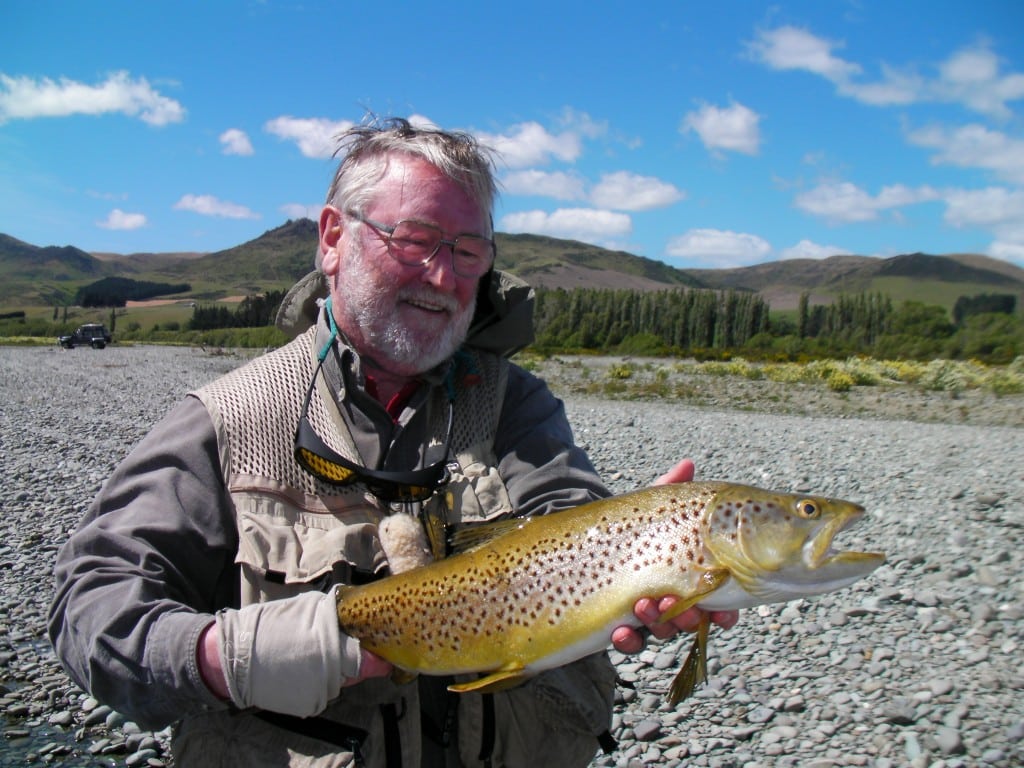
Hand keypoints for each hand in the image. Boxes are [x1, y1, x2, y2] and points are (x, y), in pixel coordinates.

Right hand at [198, 620, 391, 701]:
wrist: (235, 657)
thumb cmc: (271, 627)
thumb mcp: (307, 609)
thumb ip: (337, 616)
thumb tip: (361, 618)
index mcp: (332, 643)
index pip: (369, 657)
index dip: (376, 653)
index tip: (382, 648)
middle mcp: (330, 671)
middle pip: (357, 669)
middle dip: (354, 659)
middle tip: (342, 646)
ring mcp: (320, 691)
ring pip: (341, 681)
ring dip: (335, 670)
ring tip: (311, 655)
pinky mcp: (309, 705)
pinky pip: (325, 692)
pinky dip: (319, 682)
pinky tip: (302, 669)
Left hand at [610, 458, 739, 653]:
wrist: (589, 538)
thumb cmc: (634, 526)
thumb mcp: (651, 509)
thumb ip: (670, 490)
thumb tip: (687, 465)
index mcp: (691, 577)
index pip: (718, 602)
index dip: (724, 612)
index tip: (723, 613)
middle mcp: (674, 601)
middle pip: (691, 620)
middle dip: (688, 616)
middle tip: (677, 603)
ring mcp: (648, 616)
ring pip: (662, 631)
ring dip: (657, 624)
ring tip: (643, 606)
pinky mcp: (621, 625)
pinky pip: (630, 642)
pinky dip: (627, 641)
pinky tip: (620, 631)